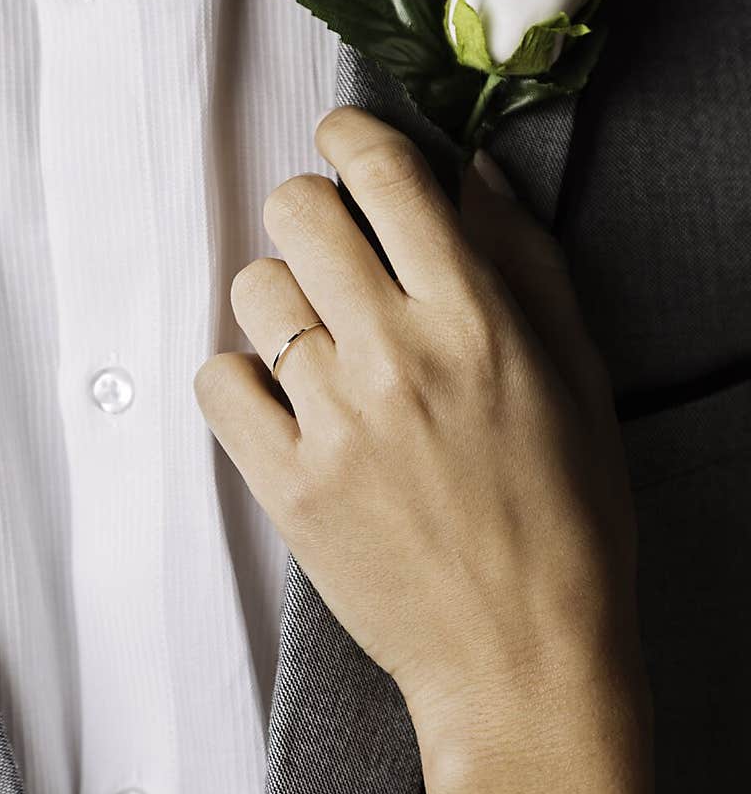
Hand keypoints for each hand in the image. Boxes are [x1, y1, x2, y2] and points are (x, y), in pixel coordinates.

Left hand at [195, 107, 641, 749]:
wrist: (522, 658)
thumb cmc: (567, 520)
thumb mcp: (577, 378)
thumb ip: (526, 263)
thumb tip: (475, 175)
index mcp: (474, 320)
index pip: (385, 175)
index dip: (352, 135)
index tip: (343, 142)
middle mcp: (395, 356)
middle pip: (296, 212)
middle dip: (307, 211)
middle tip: (328, 247)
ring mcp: (332, 422)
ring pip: (251, 291)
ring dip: (278, 301)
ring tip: (315, 345)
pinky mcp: (286, 485)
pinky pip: (217, 383)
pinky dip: (240, 380)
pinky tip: (282, 401)